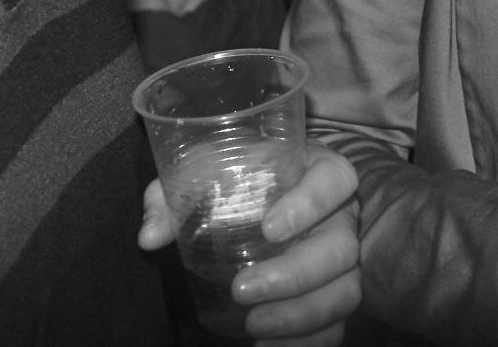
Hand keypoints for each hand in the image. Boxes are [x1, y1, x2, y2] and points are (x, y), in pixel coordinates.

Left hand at [140, 142, 360, 344]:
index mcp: (319, 169)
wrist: (259, 195)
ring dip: (302, 315)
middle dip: (295, 275)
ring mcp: (342, 257)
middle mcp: (341, 214)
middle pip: (342, 246)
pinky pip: (338, 324)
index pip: (335, 179)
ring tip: (255, 326)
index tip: (269, 227)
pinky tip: (270, 346)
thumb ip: (175, 195)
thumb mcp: (205, 170)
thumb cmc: (235, 175)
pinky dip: (310, 341)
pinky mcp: (335, 292)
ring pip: (346, 290)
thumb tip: (150, 236)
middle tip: (243, 290)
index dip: (311, 204)